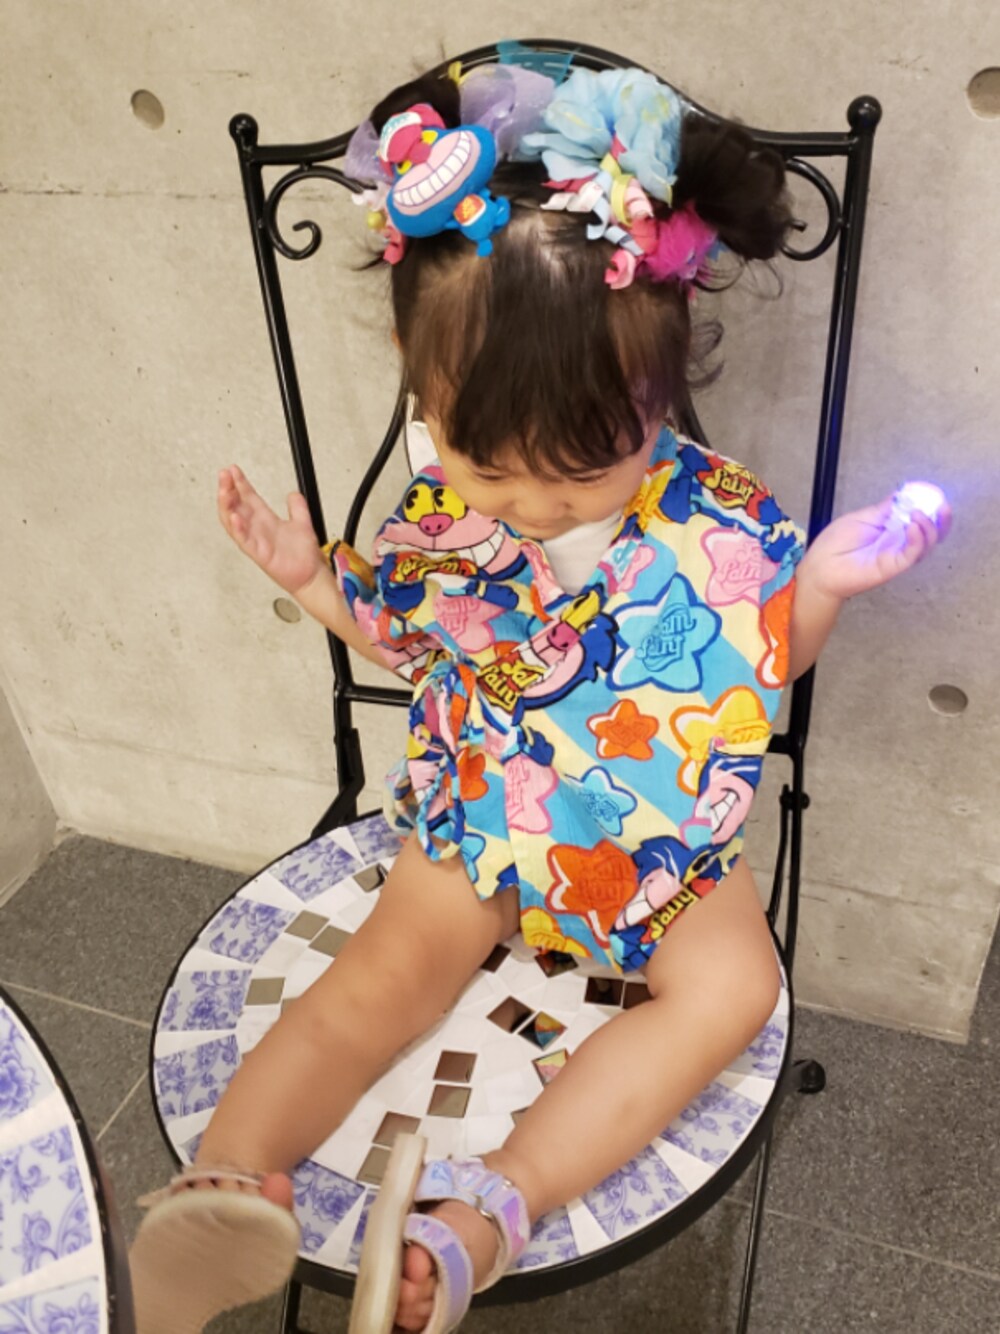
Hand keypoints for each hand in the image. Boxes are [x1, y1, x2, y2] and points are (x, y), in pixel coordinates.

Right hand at [217, 465, 324, 594]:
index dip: (239, 483)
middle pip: (236, 506)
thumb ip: (297, 507)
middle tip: (223, 474)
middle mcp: (257, 529)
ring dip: (227, 506)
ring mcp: (256, 541)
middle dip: (228, 490)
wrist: (311, 575)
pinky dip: (238, 529)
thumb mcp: (302, 523)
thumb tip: (292, 494)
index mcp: (265, 520)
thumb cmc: (303, 555)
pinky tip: (234, 516)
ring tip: (224, 490)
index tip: (232, 470)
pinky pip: (244, 541)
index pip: (247, 497)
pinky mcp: (259, 554)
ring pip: (234, 522)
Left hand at [798, 491, 951, 602]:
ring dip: (929, 526)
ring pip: (927, 544)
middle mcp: (898, 543)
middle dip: (941, 518)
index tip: (932, 492)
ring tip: (918, 514)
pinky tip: (912, 526)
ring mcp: (897, 555)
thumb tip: (904, 494)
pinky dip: (917, 539)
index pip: (920, 518)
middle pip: (931, 532)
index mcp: (891, 529)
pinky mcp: (892, 567)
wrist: (818, 568)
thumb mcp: (862, 518)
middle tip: (942, 504)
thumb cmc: (834, 545)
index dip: (929, 506)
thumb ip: (884, 509)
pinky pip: (912, 554)